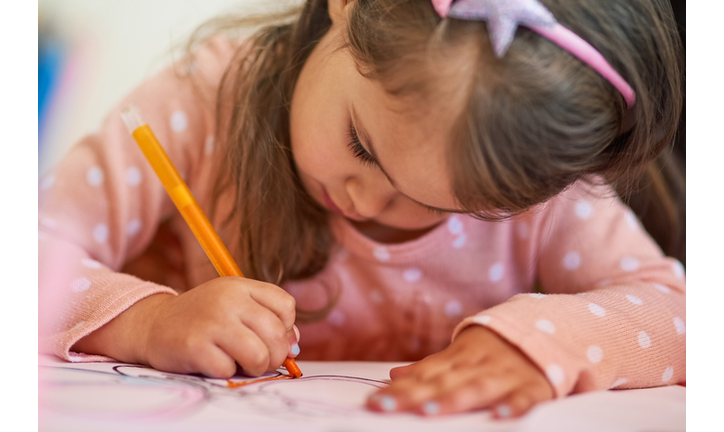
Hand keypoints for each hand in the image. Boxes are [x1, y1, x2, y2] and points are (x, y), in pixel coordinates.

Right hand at [141, 277, 299, 376]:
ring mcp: (211, 322)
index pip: (286, 306)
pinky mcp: (195, 346)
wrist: (153, 324)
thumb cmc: (203, 319)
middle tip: (260, 359)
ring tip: (241, 364)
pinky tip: (213, 362)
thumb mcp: (234, 307)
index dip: (285, 328)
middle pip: (276, 334)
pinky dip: (225, 372)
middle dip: (274, 355)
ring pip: (259, 355)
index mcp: (240, 285)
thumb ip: (266, 319)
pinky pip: (229, 370)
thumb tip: (293, 346)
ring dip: (255, 367)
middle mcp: (228, 299)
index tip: (269, 336)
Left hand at [366, 326, 552, 418]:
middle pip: (440, 382)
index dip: (398, 389)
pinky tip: (501, 417)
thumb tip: (394, 375)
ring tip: (428, 411)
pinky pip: (524, 398)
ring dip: (453, 399)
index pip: (422, 375)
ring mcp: (504, 375)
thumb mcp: (460, 353)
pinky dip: (514, 406)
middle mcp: (477, 365)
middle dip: (411, 396)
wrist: (546, 327)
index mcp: (457, 358)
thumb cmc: (494, 349)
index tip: (373, 403)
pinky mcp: (533, 387)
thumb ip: (429, 367)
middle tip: (384, 407)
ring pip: (475, 388)